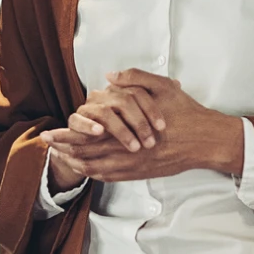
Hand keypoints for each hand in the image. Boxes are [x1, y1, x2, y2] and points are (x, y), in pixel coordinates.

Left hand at [40, 69, 244, 182]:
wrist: (208, 141)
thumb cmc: (186, 113)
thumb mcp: (164, 87)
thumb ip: (135, 79)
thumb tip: (109, 76)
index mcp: (129, 130)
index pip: (89, 136)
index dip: (66, 134)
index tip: (47, 132)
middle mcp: (128, 152)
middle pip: (86, 154)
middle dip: (62, 149)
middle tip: (45, 144)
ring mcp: (134, 166)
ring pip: (95, 169)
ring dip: (74, 162)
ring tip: (58, 155)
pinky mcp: (141, 173)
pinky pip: (110, 177)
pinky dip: (92, 172)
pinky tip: (83, 167)